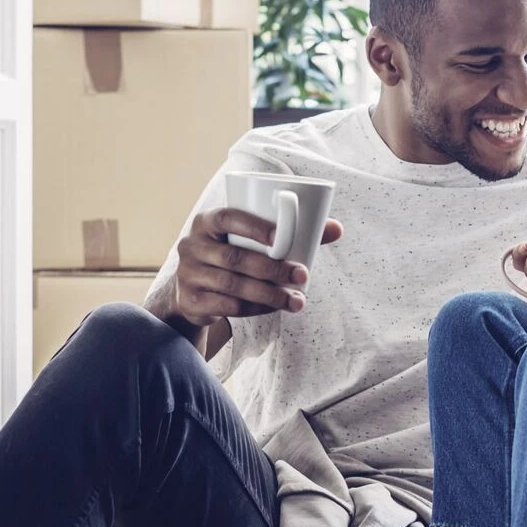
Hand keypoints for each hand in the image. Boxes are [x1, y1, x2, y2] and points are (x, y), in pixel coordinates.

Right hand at [170, 207, 344, 328]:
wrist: (194, 290)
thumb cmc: (233, 255)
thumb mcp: (252, 241)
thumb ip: (292, 233)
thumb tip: (337, 228)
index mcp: (206, 221)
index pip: (228, 218)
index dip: (254, 227)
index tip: (281, 239)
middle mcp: (192, 245)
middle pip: (234, 258)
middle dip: (272, 269)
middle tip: (302, 275)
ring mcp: (188, 274)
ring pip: (233, 286)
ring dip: (269, 294)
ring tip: (296, 300)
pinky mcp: (192, 301)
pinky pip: (228, 306)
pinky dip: (256, 308)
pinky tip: (275, 308)